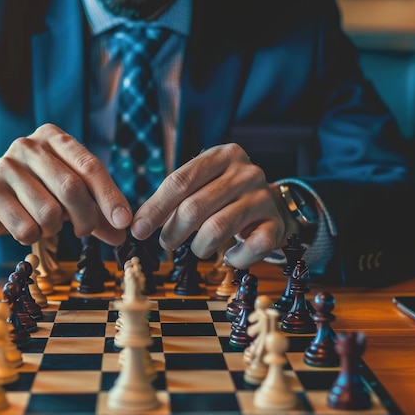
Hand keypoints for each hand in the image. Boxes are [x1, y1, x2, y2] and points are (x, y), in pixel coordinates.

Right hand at [0, 124, 131, 245]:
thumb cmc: (37, 194)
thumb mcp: (70, 197)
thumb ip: (97, 212)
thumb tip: (122, 234)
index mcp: (55, 139)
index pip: (90, 166)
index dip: (110, 196)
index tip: (124, 221)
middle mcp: (29, 146)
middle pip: (72, 188)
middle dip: (86, 218)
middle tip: (84, 231)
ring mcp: (6, 166)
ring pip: (49, 212)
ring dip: (54, 229)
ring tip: (46, 224)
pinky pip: (26, 227)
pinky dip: (33, 237)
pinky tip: (26, 228)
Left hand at [130, 143, 300, 267]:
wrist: (271, 204)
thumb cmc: (225, 195)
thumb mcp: (200, 185)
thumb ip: (172, 198)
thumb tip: (139, 224)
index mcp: (222, 155)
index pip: (179, 182)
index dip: (155, 209)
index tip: (138, 230)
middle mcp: (245, 172)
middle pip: (195, 207)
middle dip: (173, 231)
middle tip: (166, 243)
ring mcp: (263, 197)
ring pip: (217, 229)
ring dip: (198, 247)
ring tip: (196, 249)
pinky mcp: (276, 224)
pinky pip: (250, 248)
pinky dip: (234, 258)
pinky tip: (228, 256)